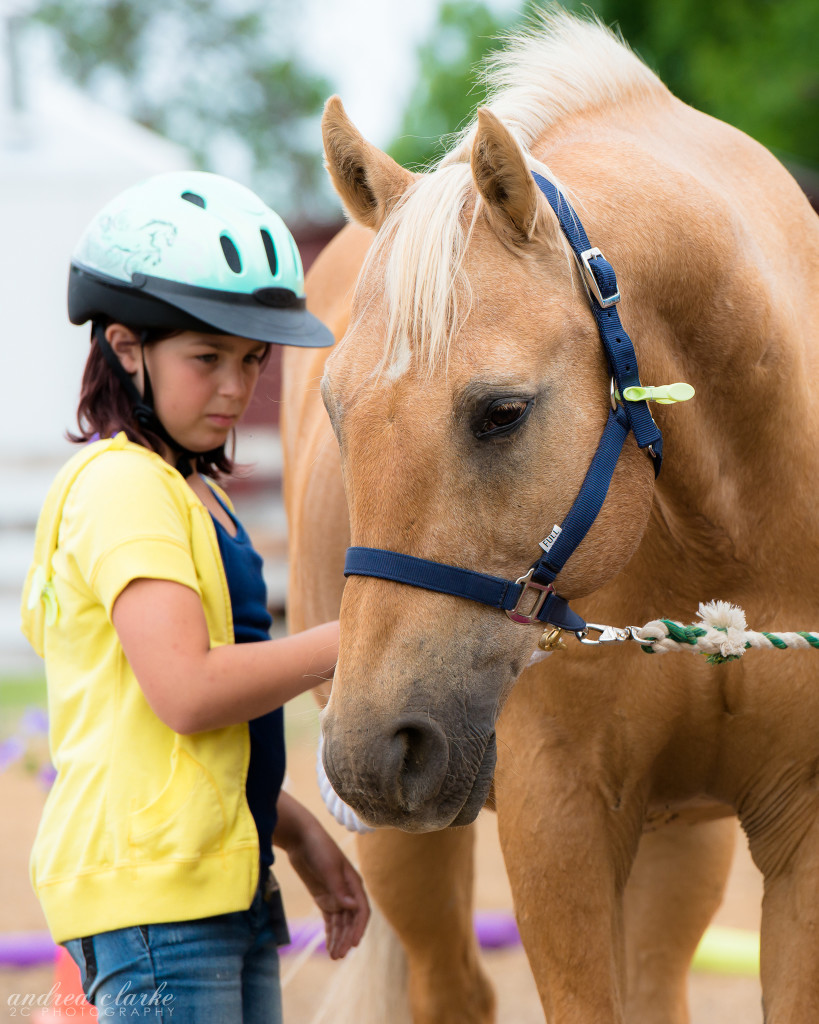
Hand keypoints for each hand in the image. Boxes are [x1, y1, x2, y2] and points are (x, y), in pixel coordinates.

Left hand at [275, 792, 369, 958]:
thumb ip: (339, 888)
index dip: (359, 928)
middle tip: (338, 956)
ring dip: (338, 938)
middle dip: (346, 938)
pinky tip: (329, 945)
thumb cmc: (318, 847)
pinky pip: (330, 919)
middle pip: (351, 920)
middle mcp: (347, 891)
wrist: (301, 837)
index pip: (361, 910)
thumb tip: (352, 907)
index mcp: (353, 882)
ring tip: (334, 956)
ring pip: (340, 923)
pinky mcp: (323, 897)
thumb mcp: (328, 867)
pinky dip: (330, 932)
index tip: (353, 943)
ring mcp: (335, 895)